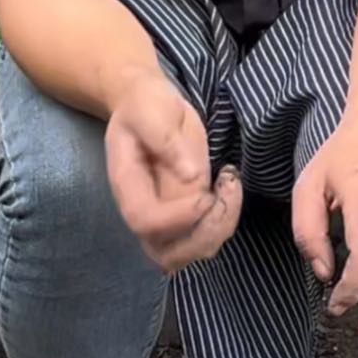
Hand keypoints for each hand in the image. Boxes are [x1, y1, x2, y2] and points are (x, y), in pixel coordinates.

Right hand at [104, 76, 238, 272]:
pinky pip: (205, 237)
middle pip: (167, 253)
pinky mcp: (186, 214)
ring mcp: (165, 217)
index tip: (206, 190)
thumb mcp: (149, 107)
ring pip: (190, 252)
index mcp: (126, 184)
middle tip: (227, 189)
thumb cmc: (145, 104)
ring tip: (231, 184)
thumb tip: (191, 174)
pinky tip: (230, 185)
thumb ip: (165, 137)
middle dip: (206, 233)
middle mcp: (143, 210)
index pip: (145, 221)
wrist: (145, 105)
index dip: (179, 216)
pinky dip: (226, 221)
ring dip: (220, 228)